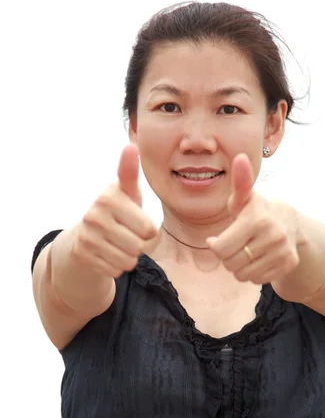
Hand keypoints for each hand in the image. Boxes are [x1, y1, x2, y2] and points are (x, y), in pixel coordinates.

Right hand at [71, 145, 158, 277]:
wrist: (84, 236)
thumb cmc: (116, 212)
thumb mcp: (126, 193)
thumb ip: (130, 173)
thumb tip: (131, 146)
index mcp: (108, 198)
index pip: (148, 229)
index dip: (148, 231)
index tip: (137, 223)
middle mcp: (94, 215)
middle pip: (139, 247)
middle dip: (139, 246)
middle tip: (127, 236)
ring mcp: (86, 236)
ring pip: (128, 261)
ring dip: (129, 257)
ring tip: (119, 245)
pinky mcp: (82, 254)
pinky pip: (115, 270)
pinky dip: (116, 267)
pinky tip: (108, 255)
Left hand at [206, 154, 299, 283]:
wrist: (291, 223)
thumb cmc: (256, 211)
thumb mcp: (244, 198)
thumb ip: (239, 182)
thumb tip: (240, 157)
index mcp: (256, 218)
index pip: (220, 249)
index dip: (215, 246)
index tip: (218, 239)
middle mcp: (272, 235)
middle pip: (230, 264)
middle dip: (228, 257)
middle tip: (236, 245)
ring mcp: (283, 251)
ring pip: (243, 275)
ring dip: (240, 268)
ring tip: (246, 252)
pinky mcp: (289, 263)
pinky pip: (258, 280)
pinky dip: (254, 273)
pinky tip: (259, 259)